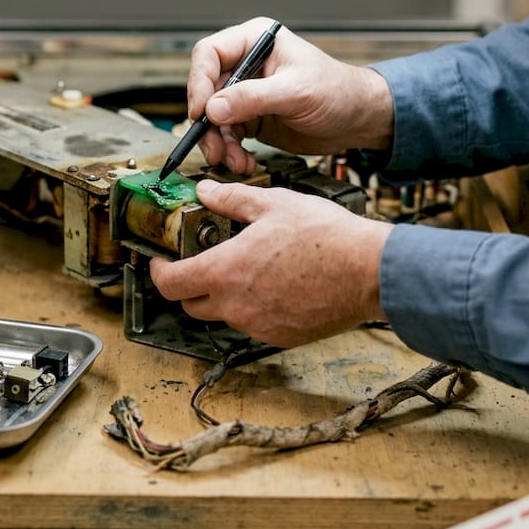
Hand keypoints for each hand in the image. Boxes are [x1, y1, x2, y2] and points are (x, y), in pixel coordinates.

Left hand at [149, 180, 392, 348]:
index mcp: (225, 271)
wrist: (370, 271)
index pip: (169, 283)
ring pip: (223, 315)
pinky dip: (252, 308)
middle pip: (190, 305)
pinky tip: (272, 285)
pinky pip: (253, 325)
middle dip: (187, 285)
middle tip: (199, 263)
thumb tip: (207, 192)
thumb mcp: (273, 204)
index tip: (162, 261)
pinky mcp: (281, 337)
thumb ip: (232, 200)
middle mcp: (236, 306)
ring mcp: (258, 325)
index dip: (158, 271)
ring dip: (222, 296)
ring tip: (245, 270)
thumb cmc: (326, 237)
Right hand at [188, 17, 394, 173]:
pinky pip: (226, 134)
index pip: (209, 54)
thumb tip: (213, 108)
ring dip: (218, 142)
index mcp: (255, 41)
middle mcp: (246, 64)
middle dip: (207, 122)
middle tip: (213, 147)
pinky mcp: (250, 117)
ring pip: (212, 117)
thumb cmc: (338, 92)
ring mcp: (246, 92)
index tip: (201, 111)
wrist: (357, 120)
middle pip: (206, 90)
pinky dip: (230, 151)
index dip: (199, 82)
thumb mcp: (296, 92)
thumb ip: (253, 98)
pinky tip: (243, 162)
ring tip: (232, 161)